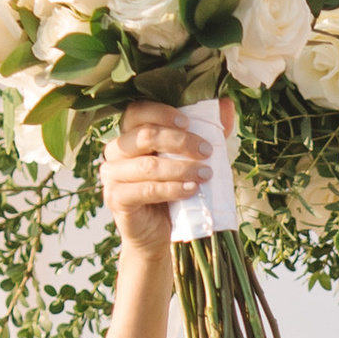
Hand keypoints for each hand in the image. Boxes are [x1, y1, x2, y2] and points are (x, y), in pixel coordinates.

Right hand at [100, 98, 223, 269]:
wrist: (160, 233)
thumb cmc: (174, 192)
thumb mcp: (192, 159)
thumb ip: (206, 131)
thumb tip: (227, 104)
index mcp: (130, 134)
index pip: (137, 112)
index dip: (162, 113)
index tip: (189, 123)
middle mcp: (116, 151)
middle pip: (144, 135)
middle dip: (180, 141)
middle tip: (207, 152)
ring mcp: (112, 175)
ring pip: (147, 164)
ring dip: (181, 168)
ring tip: (206, 174)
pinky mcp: (116, 199)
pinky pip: (145, 190)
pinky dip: (171, 189)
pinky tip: (191, 190)